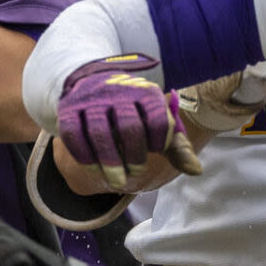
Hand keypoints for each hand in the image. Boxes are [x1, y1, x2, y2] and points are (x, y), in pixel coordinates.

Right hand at [56, 54, 202, 183]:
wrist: (96, 83)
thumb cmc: (136, 113)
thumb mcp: (158, 124)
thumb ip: (177, 147)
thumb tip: (196, 171)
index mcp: (146, 93)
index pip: (157, 118)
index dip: (159, 140)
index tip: (156, 151)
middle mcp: (119, 92)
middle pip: (128, 127)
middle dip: (133, 156)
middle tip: (135, 175)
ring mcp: (92, 99)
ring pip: (99, 132)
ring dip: (109, 161)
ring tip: (117, 182)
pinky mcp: (69, 108)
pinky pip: (72, 133)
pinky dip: (83, 155)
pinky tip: (93, 168)